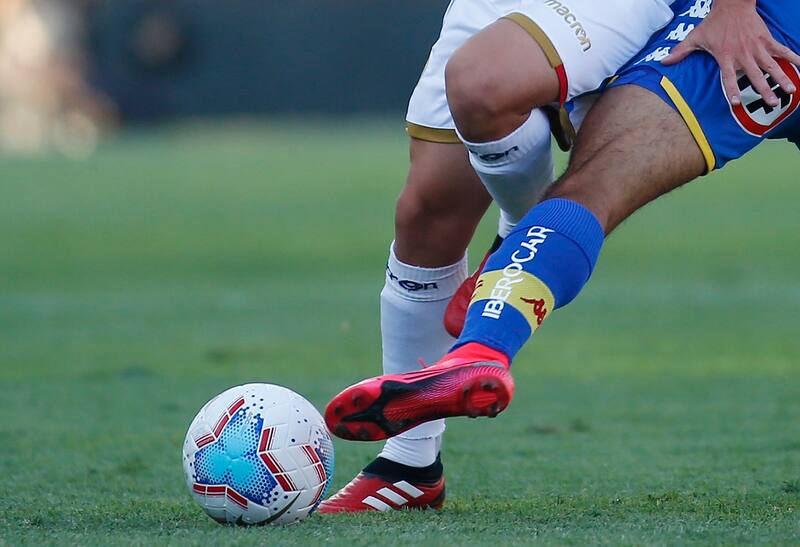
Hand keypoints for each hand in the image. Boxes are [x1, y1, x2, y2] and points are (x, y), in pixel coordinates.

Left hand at [663, 0, 799, 106]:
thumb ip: (681, 52)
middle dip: (764, 89)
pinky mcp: (767, 39)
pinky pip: (782, 50)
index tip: (737, 103)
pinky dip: (793, 57)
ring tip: (791, 90)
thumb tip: (663, 62)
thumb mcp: (695, 37)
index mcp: (726, 56)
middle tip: (771, 102)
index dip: (732, 90)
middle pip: (755, 74)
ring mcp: (757, 47)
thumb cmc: (713, 23)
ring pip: (772, 65)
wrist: (733, 4)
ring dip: (782, 77)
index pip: (728, 78)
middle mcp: (743, 54)